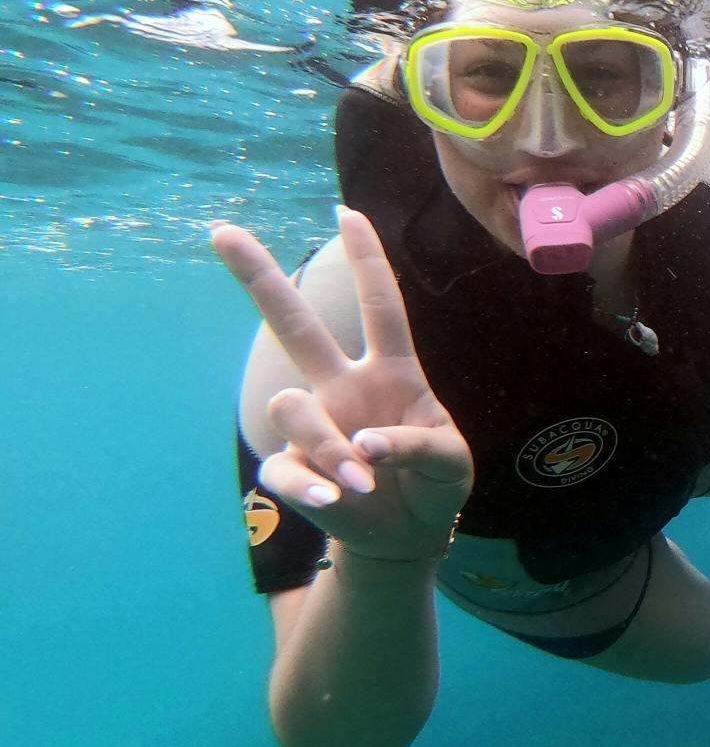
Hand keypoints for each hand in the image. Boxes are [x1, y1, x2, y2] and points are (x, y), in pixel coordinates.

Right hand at [213, 207, 472, 558]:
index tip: (347, 213)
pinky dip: (310, 485)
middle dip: (258, 278)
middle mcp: (344, 387)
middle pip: (295, 324)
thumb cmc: (435, 480)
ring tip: (364, 481)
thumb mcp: (450, 461)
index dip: (366, 262)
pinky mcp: (295, 470)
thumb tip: (363, 446)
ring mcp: (316, 425)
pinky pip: (285, 467)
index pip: (380, 306)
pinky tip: (334, 500)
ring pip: (293, 408)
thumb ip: (418, 446)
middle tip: (221, 233)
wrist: (411, 532)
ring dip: (327, 446)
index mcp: (391, 372)